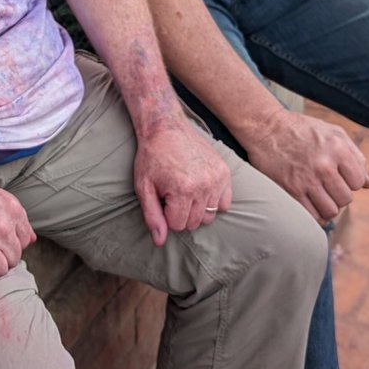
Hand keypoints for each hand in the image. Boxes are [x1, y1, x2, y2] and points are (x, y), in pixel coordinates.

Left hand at [135, 118, 232, 244]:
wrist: (165, 126)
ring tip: (184, 189)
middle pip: (194, 222)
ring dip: (196, 208)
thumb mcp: (144, 186)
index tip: (161, 197)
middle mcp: (203, 185)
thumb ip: (152, 216)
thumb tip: (160, 242)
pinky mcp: (225, 172)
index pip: (178, 225)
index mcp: (182, 190)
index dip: (166, 214)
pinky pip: (223, 203)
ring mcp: (217, 178)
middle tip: (171, 191)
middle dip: (180, 212)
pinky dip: (212, 201)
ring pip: (209, 216)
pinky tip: (199, 188)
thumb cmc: (151, 157)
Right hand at [244, 109, 368, 223]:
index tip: (338, 175)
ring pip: (331, 210)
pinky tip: (310, 202)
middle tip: (326, 185)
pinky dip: (314, 213)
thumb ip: (354, 156)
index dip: (349, 181)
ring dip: (326, 205)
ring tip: (318, 194)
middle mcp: (323, 164)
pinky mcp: (291, 189)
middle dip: (337, 194)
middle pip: (345, 199)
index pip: (357, 182)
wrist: (265, 127)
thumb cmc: (300, 129)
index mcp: (337, 148)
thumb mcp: (332, 133)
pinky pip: (312, 215)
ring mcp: (306, 179)